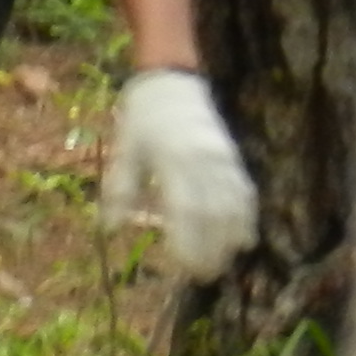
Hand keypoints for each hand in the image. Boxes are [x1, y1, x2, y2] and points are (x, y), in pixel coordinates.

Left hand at [102, 67, 257, 282]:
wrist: (171, 79)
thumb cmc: (141, 117)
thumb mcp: (125, 150)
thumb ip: (120, 189)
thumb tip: (108, 229)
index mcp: (173, 158)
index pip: (185, 207)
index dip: (187, 239)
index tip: (182, 266)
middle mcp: (202, 159)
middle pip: (213, 212)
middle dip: (210, 246)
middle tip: (202, 276)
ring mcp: (222, 158)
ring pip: (234, 204)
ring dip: (230, 238)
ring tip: (223, 265)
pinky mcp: (232, 156)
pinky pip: (246, 191)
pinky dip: (247, 217)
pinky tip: (245, 240)